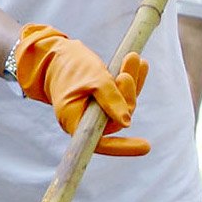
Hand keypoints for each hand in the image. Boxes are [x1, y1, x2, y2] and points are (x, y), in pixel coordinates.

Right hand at [14, 24, 150, 155]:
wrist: (55, 55)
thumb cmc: (70, 67)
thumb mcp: (93, 79)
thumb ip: (110, 99)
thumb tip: (127, 122)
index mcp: (75, 122)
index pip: (100, 142)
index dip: (123, 146)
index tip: (147, 146)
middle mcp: (86, 121)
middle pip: (117, 117)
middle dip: (129, 91)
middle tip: (131, 61)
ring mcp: (95, 111)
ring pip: (122, 104)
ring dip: (132, 81)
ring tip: (135, 58)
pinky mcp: (101, 100)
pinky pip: (121, 94)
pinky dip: (132, 79)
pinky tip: (142, 64)